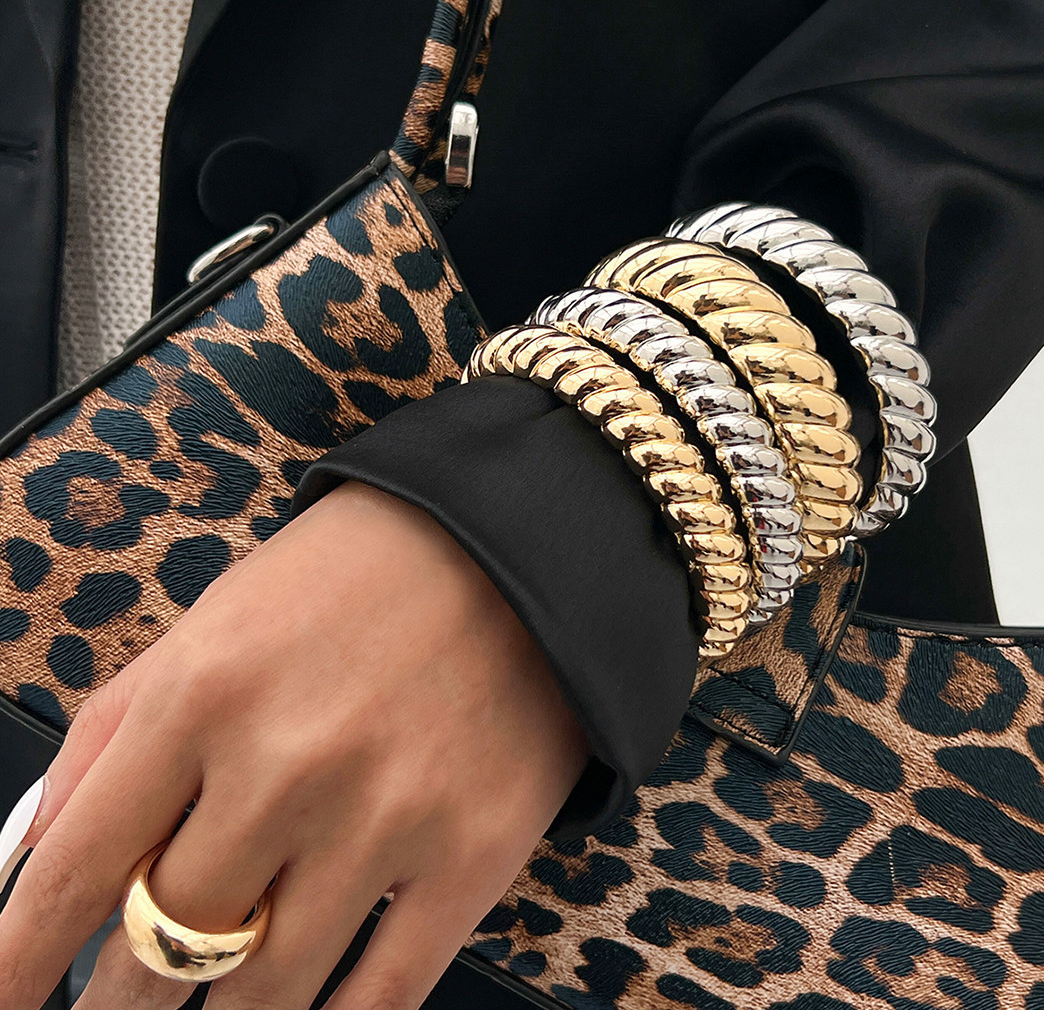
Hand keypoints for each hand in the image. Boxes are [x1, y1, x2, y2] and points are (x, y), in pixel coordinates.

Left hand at [0, 481, 588, 1009]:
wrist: (524, 546)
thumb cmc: (361, 573)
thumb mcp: (221, 614)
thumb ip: (115, 726)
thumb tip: (37, 852)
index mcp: (205, 692)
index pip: (75, 871)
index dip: (16, 963)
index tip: (1, 1004)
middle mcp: (286, 764)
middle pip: (161, 950)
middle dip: (116, 1003)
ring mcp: (385, 818)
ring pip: (261, 994)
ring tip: (205, 1005)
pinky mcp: (471, 856)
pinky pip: (379, 1000)